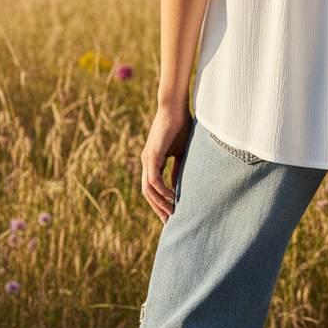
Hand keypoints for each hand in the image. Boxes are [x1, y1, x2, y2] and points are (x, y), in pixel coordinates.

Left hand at [140, 105, 192, 223]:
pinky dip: (162, 190)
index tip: (169, 213)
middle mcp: (146, 162)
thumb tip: (175, 186)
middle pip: (146, 192)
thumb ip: (177, 169)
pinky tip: (172, 196)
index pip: (151, 187)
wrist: (176, 108)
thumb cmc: (180, 126)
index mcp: (152, 161)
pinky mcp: (152, 155)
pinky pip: (153, 179)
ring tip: (171, 211)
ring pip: (148, 189)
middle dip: (157, 207)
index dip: (158, 201)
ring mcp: (147, 159)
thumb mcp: (180, 153)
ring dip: (159, 202)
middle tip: (168, 220)